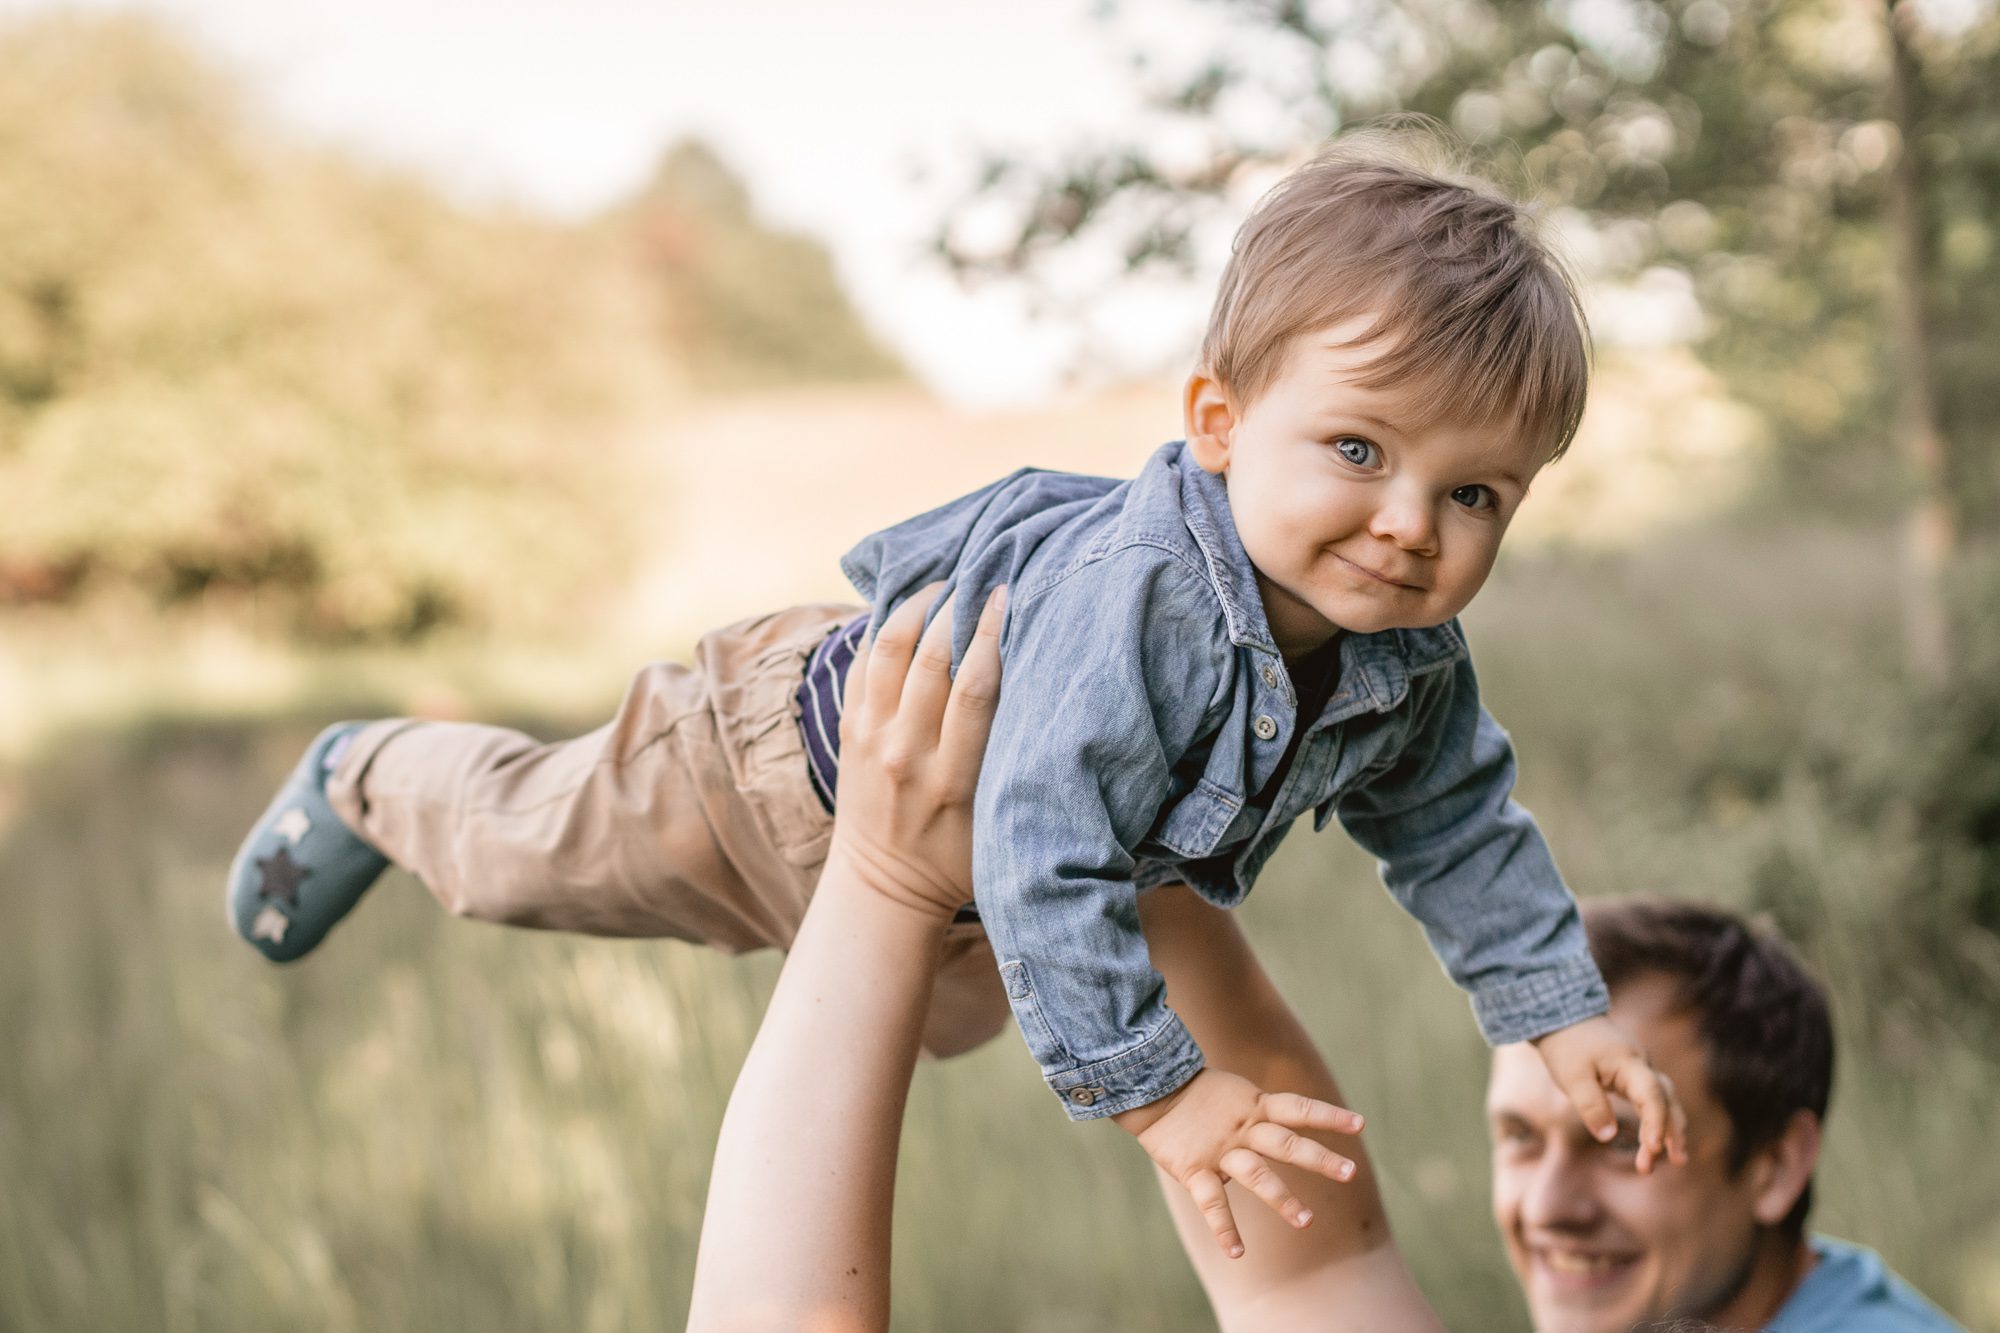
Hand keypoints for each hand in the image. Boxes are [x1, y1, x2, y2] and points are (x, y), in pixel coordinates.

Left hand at [823, 581, 1004, 922]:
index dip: (991, 634)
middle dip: (958, 608)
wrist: (882, 889)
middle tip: (983, 574)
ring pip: (889, 650)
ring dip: (917, 606)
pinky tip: (911, 608)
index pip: (973, 689)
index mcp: (951, 780)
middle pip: (930, 659)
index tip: (1009, 596)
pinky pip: (862, 662)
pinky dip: (885, 628)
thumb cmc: (958, 859)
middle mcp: (905, 753)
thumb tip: (1041, 693)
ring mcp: (870, 739)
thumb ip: (1013, 767)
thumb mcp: (999, 825)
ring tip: (945, 583)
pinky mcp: (848, 730)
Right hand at [1113, 1068, 1364, 1258]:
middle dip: (1318, 1158)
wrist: (1151, 1088)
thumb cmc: (1198, 1095)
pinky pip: (1211, 1203)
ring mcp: (1220, 1150)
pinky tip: (1237, 1253)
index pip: (1299, 1108)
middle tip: (1349, 1173)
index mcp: (1254, 1106)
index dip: (1329, 1116)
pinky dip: (1224, 1229)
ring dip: (1282, 1198)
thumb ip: (1260, 1111)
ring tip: (1307, 1221)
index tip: (1360, 1125)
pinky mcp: (1194, 1168)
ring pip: (1256, 1174)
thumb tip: (1288, 1122)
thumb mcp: (1236, 1094)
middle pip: (1285, 1143)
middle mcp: (1242, 1128)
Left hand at [1532, 1015, 1689, 1172]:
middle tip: (1675, 1162)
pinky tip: (1657, 1143)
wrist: (1563, 1018)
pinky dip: (1658, 1121)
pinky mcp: (1634, 1077)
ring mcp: (1641, 1070)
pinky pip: (1653, 1100)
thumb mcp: (1571, 1077)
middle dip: (1671, 1131)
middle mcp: (1643, 1066)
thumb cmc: (1566, 1046)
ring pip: (1665, 1101)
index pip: (1652, 1094)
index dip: (1656, 1122)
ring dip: (1670, 1129)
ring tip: (1677, 1160)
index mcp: (1629, 1063)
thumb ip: (1590, 1105)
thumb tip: (1609, 1137)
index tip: (1655, 1148)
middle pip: (1666, 1100)